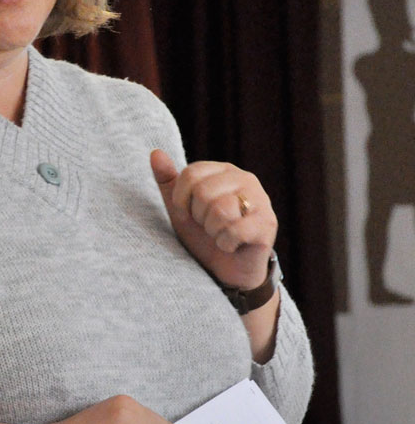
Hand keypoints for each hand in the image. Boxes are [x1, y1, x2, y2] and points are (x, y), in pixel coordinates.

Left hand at [150, 149, 276, 290]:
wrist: (227, 270)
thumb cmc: (204, 236)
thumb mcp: (180, 208)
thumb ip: (168, 181)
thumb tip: (155, 152)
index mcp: (223, 170)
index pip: (190, 174)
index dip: (181, 200)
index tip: (189, 214)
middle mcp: (245, 179)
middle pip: (204, 192)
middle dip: (199, 218)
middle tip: (209, 227)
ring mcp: (260, 200)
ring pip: (220, 211)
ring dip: (213, 232)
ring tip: (220, 235)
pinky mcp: (267, 224)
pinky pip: (234, 231)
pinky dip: (225, 244)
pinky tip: (231, 245)